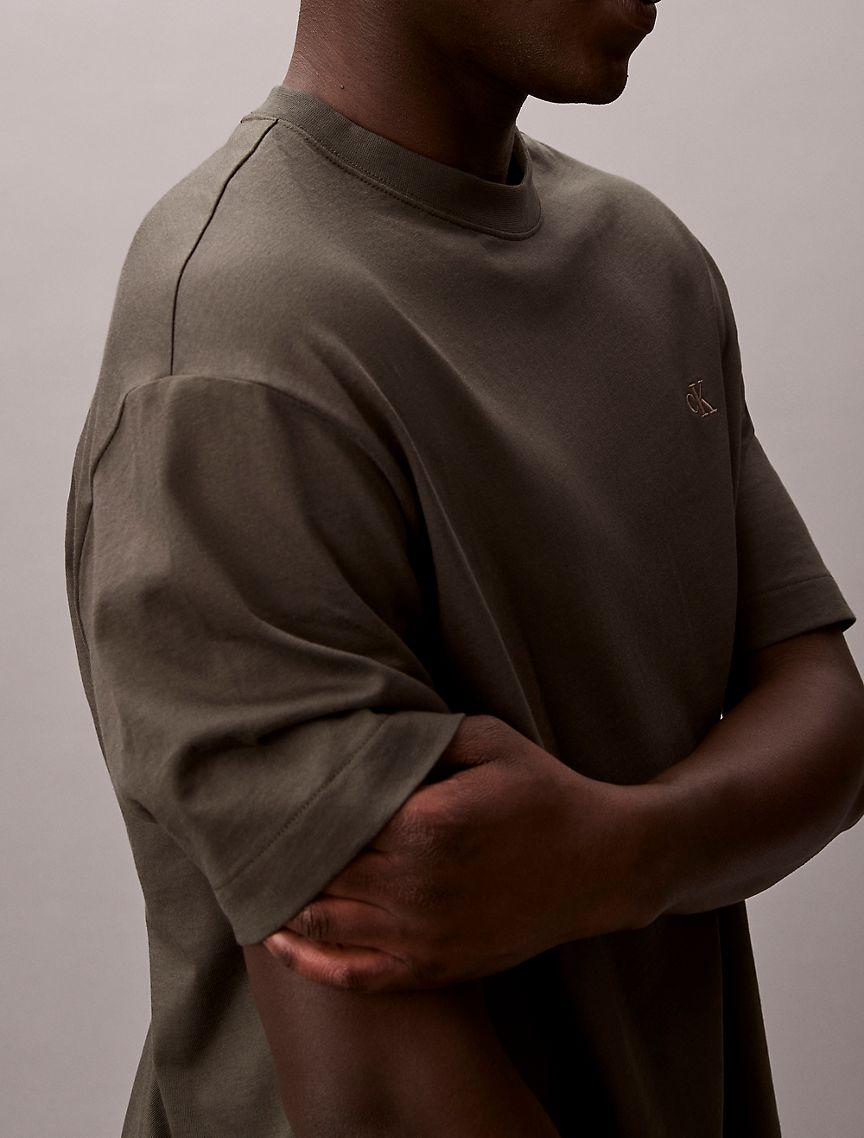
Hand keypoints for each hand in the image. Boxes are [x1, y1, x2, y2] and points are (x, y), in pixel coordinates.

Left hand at [264, 715, 661, 992]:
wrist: (600, 864)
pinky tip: (282, 942)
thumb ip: (424, 737)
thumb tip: (363, 736)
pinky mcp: (436, 967)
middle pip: (322, 871)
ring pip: (326, 923)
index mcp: (428, 823)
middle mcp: (418, 885)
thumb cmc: (543, 792)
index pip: (334, 819)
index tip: (266, 794)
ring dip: (285, 903)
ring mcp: (425, 934)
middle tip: (246, 834)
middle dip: (282, 854)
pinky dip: (312, 961)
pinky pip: (357, 975)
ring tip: (253, 878)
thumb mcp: (490, 740)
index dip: (296, 808)